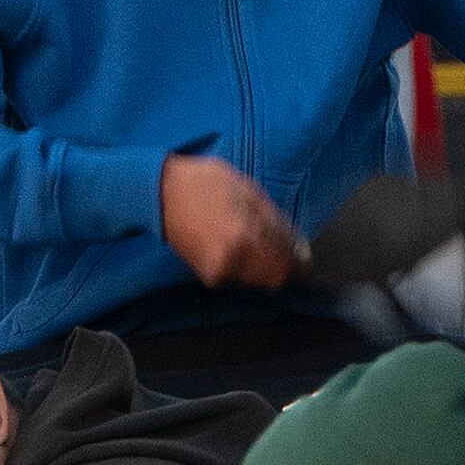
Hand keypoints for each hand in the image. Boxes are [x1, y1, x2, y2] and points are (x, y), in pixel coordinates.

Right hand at [159, 154, 302, 289]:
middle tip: (286, 249)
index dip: (300, 261)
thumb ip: (276, 223)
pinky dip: (249, 267)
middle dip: (284, 266)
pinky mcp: (208, 276)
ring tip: (261, 242)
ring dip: (267, 267)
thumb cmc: (206, 183)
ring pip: (258, 281)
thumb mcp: (249, 192)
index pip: (286, 263)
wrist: (161, 193)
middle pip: (274, 279)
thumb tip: (297, 247)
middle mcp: (232, 262)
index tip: (303, 254)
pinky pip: (240, 278)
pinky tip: (242, 246)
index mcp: (245, 238)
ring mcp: (218, 272)